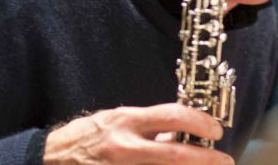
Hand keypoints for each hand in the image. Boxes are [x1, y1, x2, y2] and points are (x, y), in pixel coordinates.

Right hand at [43, 103, 233, 163]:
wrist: (52, 159)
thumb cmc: (87, 137)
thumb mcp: (116, 121)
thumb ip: (148, 127)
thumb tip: (180, 133)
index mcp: (126, 122)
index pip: (171, 116)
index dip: (199, 122)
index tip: (215, 130)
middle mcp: (125, 146)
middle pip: (176, 155)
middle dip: (207, 159)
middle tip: (225, 160)